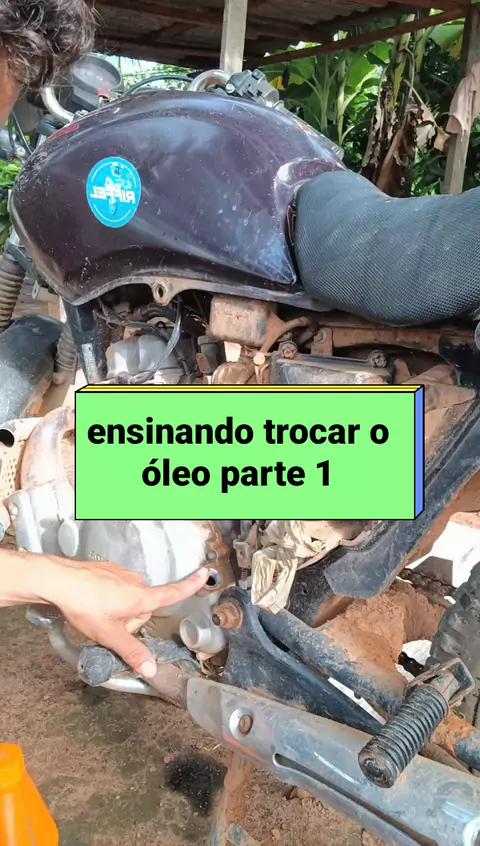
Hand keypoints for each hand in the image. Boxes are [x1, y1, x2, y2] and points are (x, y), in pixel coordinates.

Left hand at [43, 557, 208, 678]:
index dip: (191, 584)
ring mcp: (121, 573)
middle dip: (132, 619)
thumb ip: (132, 652)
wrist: (59, 581)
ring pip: (129, 596)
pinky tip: (92, 603)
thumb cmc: (86, 606)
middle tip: (111, 627)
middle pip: (144, 605)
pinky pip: (116, 587)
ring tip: (97, 615)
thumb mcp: (109, 635)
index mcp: (141, 597)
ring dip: (119, 608)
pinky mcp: (107, 569)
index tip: (205, 573)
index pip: (173, 592)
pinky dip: (108, 597)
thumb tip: (153, 670)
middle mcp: (136, 581)